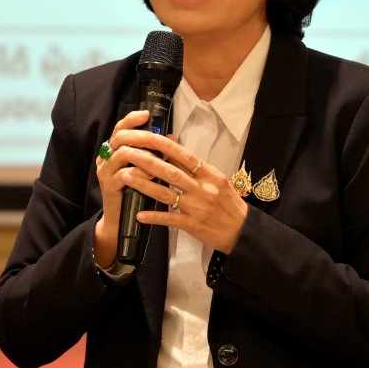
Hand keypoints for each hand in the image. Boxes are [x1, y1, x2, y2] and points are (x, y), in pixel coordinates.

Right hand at [92, 109, 150, 267]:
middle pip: (120, 137)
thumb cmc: (136, 192)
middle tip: (156, 136)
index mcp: (114, 151)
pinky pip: (126, 174)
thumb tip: (172, 136)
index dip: (132, 119)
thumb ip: (154, 153)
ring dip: (143, 153)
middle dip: (141, 134)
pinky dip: (141, 172)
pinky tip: (153, 175)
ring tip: (158, 156)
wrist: (121, 221)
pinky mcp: (109, 187)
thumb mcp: (145, 169)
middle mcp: (106, 158)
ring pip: (123, 153)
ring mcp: (106, 172)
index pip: (120, 128)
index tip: (147, 114)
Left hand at [117, 131, 248, 255]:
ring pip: (166, 194)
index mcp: (210, 175)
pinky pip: (170, 219)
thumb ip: (197, 168)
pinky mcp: (193, 225)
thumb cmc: (229, 204)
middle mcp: (203, 189)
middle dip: (148, 162)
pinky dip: (154, 217)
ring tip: (126, 177)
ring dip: (144, 185)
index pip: (186, 157)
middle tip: (129, 153)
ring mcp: (197, 208)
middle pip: (172, 173)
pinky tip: (139, 214)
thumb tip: (176, 149)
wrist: (242, 230)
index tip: (149, 137)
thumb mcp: (217, 180)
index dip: (167, 146)